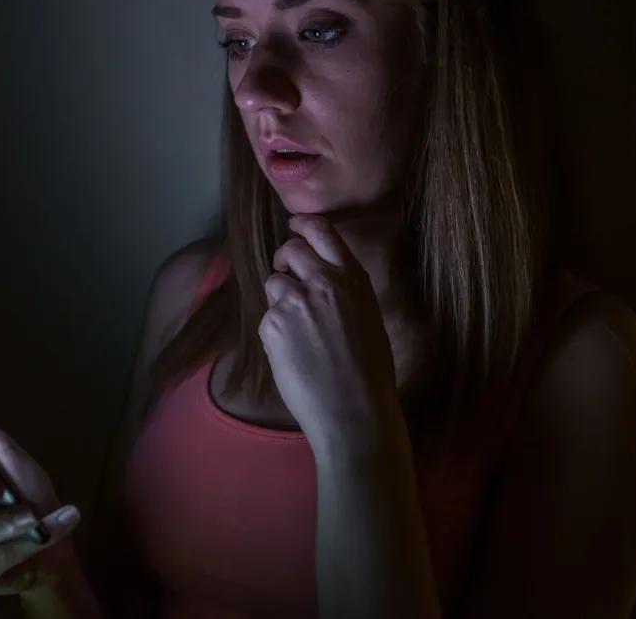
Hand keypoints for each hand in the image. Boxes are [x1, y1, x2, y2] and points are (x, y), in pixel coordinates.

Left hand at [260, 214, 399, 442]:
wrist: (353, 410)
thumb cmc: (369, 373)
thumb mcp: (369, 317)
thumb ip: (345, 291)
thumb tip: (323, 278)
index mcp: (352, 278)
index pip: (322, 230)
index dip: (303, 225)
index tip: (294, 226)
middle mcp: (323, 282)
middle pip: (289, 249)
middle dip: (284, 260)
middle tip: (288, 277)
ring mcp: (295, 301)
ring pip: (274, 283)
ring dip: (280, 299)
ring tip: (297, 330)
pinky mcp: (272, 324)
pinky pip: (266, 316)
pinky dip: (275, 331)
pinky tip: (293, 353)